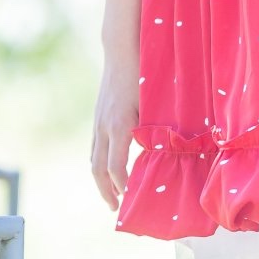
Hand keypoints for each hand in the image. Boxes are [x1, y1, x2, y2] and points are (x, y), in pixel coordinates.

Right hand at [91, 54, 140, 214]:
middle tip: (116, 208)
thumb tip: (165, 154)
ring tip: (112, 195)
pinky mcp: (98, 117)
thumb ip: (155, 130)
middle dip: (107, 190)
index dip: (121, 185)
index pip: (114, 166)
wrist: (121, 50)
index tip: (129, 199)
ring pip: (93, 159)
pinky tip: (108, 170)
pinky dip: (100, 164)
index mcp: (119, 126)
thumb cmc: (143, 75)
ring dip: (101, 180)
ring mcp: (98, 121)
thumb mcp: (154, 104)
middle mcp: (104, 126)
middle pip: (98, 169)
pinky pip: (95, 147)